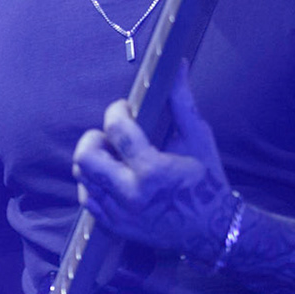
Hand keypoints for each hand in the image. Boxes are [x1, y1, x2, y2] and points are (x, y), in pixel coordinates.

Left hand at [73, 62, 233, 260]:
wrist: (212, 229)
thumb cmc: (207, 180)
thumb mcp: (198, 136)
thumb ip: (182, 100)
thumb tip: (178, 64)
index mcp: (152, 170)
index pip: (115, 129)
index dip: (116, 111)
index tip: (125, 109)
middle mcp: (131, 194)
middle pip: (85, 157)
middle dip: (94, 137)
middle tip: (112, 135)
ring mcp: (120, 214)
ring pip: (82, 177)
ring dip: (94, 159)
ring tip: (115, 155)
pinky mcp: (115, 226)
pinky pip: (87, 198)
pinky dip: (94, 182)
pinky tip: (113, 175)